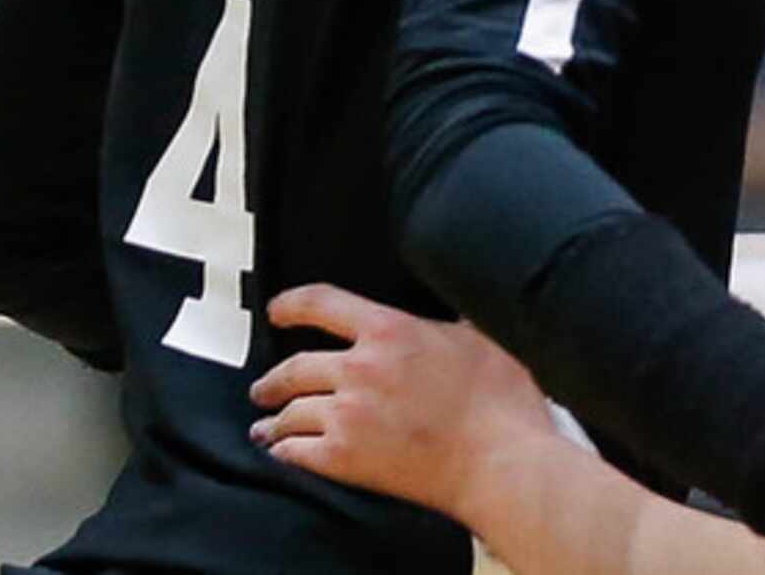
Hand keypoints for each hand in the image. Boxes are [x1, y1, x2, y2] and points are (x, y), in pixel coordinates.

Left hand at [248, 284, 554, 518]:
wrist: (498, 460)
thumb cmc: (499, 402)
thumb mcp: (481, 338)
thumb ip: (451, 323)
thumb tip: (452, 316)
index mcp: (390, 330)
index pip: (321, 304)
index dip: (291, 305)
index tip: (279, 310)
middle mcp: (359, 368)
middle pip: (293, 367)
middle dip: (273, 380)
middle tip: (265, 388)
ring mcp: (347, 414)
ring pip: (289, 412)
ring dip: (274, 420)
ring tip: (268, 426)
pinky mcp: (342, 457)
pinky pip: (294, 451)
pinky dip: (284, 450)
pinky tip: (284, 451)